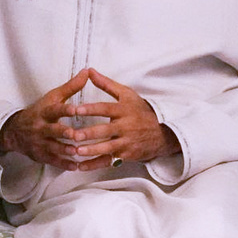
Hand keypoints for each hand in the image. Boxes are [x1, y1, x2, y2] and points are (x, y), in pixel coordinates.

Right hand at [0, 69, 89, 169]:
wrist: (15, 131)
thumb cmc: (40, 111)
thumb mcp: (52, 97)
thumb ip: (71, 87)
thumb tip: (87, 72)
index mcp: (45, 112)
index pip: (54, 110)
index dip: (64, 110)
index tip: (75, 110)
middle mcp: (41, 127)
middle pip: (52, 130)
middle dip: (64, 133)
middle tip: (76, 135)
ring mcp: (40, 142)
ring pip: (53, 147)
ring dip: (65, 150)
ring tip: (77, 152)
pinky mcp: (41, 155)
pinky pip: (53, 161)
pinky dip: (64, 164)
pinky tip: (76, 166)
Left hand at [64, 68, 179, 170]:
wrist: (164, 132)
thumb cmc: (141, 110)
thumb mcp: (127, 95)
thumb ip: (106, 84)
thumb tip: (89, 71)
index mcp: (124, 110)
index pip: (106, 109)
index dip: (91, 109)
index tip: (76, 110)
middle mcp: (125, 127)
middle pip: (105, 131)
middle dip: (89, 133)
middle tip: (73, 135)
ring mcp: (126, 143)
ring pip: (107, 148)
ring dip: (91, 151)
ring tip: (76, 151)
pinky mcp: (126, 155)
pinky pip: (108, 161)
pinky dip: (94, 165)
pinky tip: (80, 167)